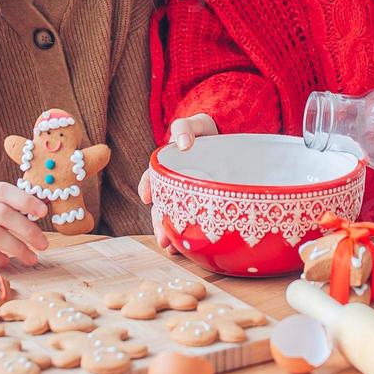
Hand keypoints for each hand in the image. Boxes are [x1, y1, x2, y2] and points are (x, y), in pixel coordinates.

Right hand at [0, 181, 49, 271]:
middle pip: (0, 213)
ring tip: (31, 258)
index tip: (44, 213)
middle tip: (43, 244)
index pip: (1, 190)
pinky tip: (6, 262)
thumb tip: (43, 208)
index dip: (25, 200)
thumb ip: (6, 209)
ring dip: (16, 247)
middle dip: (27, 229)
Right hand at [135, 114, 216, 254]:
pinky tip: (188, 249)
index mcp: (168, 166)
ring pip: (174, 217)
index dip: (147, 186)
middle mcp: (174, 184)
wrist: (226, 139)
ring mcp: (188, 196)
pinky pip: (192, 221)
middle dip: (159, 222)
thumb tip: (182, 143)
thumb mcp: (195, 125)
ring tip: (172, 249)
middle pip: (161, 205)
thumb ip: (185, 128)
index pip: (152, 177)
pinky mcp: (202, 205)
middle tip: (162, 238)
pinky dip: (188, 235)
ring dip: (170, 233)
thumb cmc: (204, 132)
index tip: (146, 197)